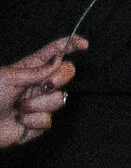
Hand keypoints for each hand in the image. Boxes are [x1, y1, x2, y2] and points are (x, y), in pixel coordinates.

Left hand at [0, 35, 82, 149]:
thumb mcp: (9, 77)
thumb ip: (37, 70)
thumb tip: (59, 60)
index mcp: (30, 68)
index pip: (54, 52)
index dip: (70, 45)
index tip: (84, 44)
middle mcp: (38, 84)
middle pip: (66, 73)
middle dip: (59, 79)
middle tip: (44, 86)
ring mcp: (40, 103)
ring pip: (59, 100)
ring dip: (37, 105)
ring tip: (18, 108)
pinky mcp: (39, 123)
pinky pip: (48, 120)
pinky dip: (32, 121)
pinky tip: (19, 122)